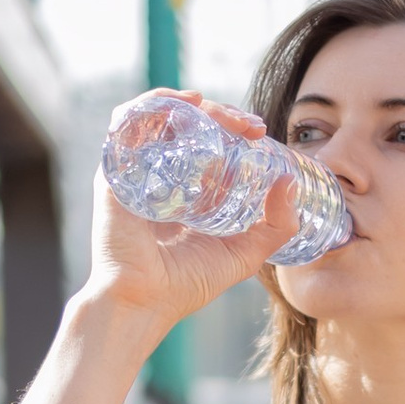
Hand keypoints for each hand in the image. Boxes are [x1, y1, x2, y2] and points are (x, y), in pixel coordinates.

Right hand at [85, 94, 316, 332]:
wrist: (144, 301)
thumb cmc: (187, 283)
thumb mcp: (245, 253)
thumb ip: (276, 226)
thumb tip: (291, 181)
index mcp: (185, 189)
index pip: (207, 143)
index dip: (233, 128)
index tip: (259, 130)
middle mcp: (159, 174)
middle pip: (187, 124)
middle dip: (220, 113)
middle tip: (247, 124)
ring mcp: (135, 169)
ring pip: (159, 115)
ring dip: (190, 102)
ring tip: (217, 110)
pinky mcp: (114, 168)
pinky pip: (127, 121)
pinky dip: (153, 102)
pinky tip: (184, 104)